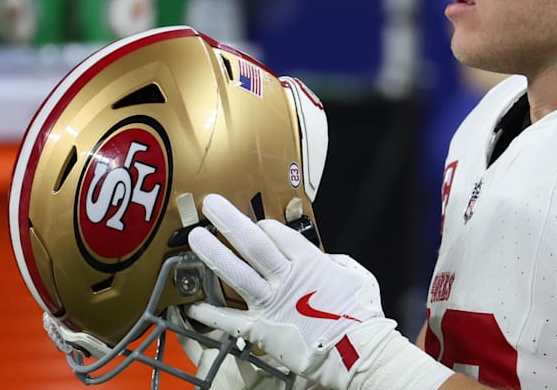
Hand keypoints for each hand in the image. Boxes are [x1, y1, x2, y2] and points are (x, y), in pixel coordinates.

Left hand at [185, 194, 396, 389]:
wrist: (358, 352)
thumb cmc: (363, 315)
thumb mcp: (358, 276)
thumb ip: (338, 261)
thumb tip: (326, 258)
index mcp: (310, 262)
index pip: (278, 233)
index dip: (264, 225)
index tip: (256, 223)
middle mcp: (286, 278)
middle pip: (252, 244)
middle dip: (230, 221)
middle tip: (211, 204)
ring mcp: (271, 303)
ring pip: (236, 273)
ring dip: (214, 253)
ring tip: (196, 237)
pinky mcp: (261, 330)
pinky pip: (230, 320)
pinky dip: (210, 313)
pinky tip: (193, 304)